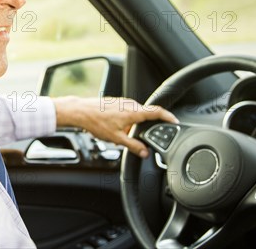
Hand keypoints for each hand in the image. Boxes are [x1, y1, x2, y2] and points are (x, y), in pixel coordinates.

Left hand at [52, 96, 177, 157]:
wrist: (80, 112)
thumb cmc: (96, 122)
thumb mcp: (116, 138)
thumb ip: (133, 146)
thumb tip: (144, 152)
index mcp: (134, 111)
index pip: (157, 111)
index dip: (168, 116)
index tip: (175, 121)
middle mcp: (130, 104)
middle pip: (147, 113)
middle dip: (148, 125)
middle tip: (146, 136)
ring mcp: (123, 102)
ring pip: (136, 113)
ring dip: (135, 124)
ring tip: (124, 134)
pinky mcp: (116, 102)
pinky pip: (127, 111)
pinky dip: (127, 120)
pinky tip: (117, 128)